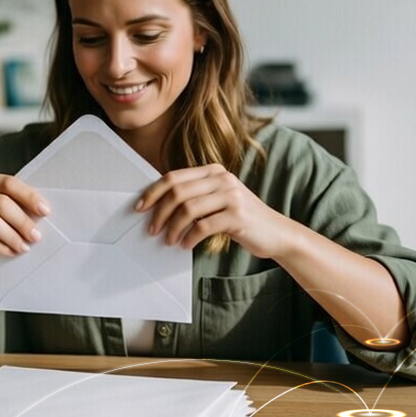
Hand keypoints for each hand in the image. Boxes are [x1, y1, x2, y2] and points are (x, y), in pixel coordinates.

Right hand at [0, 172, 48, 269]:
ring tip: (24, 246)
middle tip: (36, 235)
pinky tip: (11, 251)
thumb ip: (11, 204)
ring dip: (12, 236)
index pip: (8, 183)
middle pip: (1, 203)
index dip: (28, 196)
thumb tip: (40, 212)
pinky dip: (1, 247)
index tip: (45, 211)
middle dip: (22, 221)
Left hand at [135, 164, 289, 258]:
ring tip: (169, 240)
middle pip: (178, 192)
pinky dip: (190, 237)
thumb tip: (159, 206)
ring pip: (188, 209)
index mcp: (214, 171)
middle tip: (152, 229)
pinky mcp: (238, 216)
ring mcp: (232, 196)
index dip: (153, 192)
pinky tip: (185, 245)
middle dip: (159, 212)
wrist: (276, 232)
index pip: (174, 177)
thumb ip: (196, 196)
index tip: (139, 207)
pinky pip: (203, 226)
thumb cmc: (241, 219)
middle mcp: (222, 179)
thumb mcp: (219, 200)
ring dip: (173, 227)